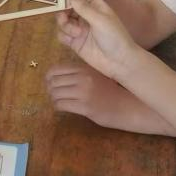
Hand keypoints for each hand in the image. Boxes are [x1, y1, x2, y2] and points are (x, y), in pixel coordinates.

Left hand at [46, 64, 161, 133]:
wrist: (127, 104)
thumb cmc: (111, 89)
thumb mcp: (96, 74)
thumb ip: (79, 73)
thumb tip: (56, 76)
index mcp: (83, 68)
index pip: (55, 70)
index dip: (48, 78)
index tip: (50, 83)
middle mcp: (82, 78)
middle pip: (53, 82)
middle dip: (50, 89)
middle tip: (54, 94)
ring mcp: (83, 92)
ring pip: (55, 94)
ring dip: (54, 99)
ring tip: (60, 101)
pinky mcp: (85, 107)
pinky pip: (62, 105)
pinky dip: (58, 107)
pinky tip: (63, 108)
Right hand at [56, 0, 142, 82]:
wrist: (119, 62)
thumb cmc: (115, 37)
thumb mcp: (100, 19)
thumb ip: (83, 7)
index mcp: (96, 6)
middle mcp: (86, 16)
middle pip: (67, 6)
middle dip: (63, 10)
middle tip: (64, 16)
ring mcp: (80, 29)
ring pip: (63, 20)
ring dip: (65, 25)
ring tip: (76, 33)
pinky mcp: (75, 42)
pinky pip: (62, 34)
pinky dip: (64, 35)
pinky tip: (73, 40)